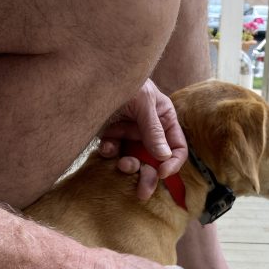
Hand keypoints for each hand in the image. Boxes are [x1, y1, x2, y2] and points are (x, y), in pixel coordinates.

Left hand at [97, 79, 187, 199]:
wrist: (91, 74)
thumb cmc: (124, 79)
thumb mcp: (143, 101)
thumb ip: (153, 129)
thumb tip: (164, 157)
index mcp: (164, 119)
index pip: (177, 147)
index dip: (172, 163)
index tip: (163, 173)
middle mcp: (149, 130)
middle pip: (156, 162)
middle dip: (149, 177)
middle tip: (142, 193)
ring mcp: (130, 134)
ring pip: (135, 161)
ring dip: (129, 166)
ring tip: (122, 165)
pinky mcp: (112, 136)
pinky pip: (114, 153)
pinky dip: (110, 153)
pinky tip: (106, 145)